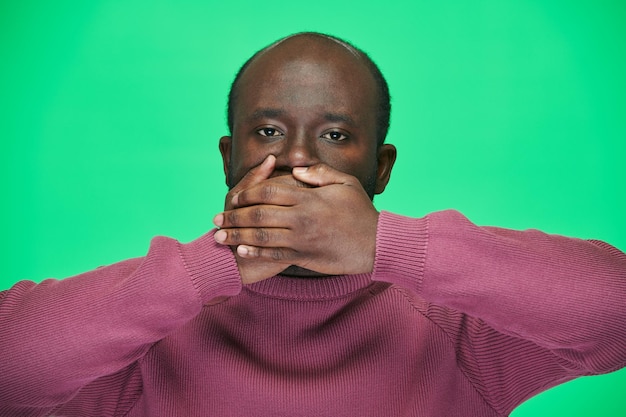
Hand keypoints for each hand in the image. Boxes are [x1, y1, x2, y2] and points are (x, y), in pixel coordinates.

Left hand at [213, 163, 378, 281]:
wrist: (375, 245)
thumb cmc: (361, 212)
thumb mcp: (345, 184)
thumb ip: (320, 173)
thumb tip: (296, 170)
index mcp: (307, 198)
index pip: (268, 191)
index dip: (247, 193)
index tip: (234, 197)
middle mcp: (300, 218)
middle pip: (257, 215)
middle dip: (233, 217)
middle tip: (216, 219)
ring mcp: (301, 240)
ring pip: (260, 237)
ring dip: (237, 237)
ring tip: (220, 237)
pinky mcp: (304, 257)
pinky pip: (273, 255)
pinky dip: (255, 253)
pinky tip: (241, 251)